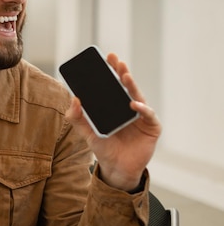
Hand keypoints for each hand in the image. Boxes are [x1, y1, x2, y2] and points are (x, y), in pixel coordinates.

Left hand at [66, 53, 160, 190]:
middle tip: (115, 59)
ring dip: (131, 84)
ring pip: (137, 95)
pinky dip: (142, 108)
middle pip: (125, 85)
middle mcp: (128, 107)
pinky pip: (148, 114)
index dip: (109, 70)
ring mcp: (141, 115)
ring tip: (124, 74)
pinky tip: (134, 104)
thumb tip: (74, 98)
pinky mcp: (151, 127)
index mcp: (114, 105)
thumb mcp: (86, 132)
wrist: (116, 168)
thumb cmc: (103, 147)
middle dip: (121, 71)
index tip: (104, 57)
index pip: (112, 84)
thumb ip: (76, 117)